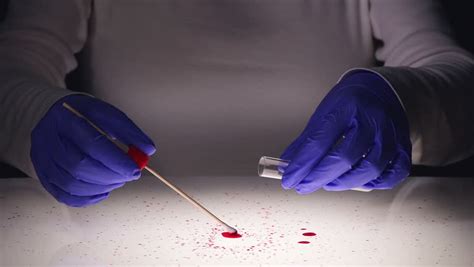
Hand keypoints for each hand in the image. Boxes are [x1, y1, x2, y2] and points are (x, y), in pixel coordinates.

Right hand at [31, 94, 155, 206]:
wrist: (56, 116)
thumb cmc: (85, 116)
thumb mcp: (107, 114)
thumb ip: (128, 131)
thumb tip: (147, 150)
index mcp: (66, 118)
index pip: (91, 143)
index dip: (116, 160)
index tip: (135, 169)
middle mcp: (47, 139)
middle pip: (78, 166)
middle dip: (110, 175)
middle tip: (129, 175)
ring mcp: (41, 158)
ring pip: (71, 184)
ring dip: (101, 187)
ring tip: (117, 179)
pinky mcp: (42, 173)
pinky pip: (64, 195)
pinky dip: (87, 198)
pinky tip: (102, 190)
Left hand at [280, 70, 410, 193]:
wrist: (382, 89)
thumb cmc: (350, 102)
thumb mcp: (324, 112)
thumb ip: (307, 140)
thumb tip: (287, 165)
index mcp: (346, 107)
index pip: (319, 141)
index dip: (302, 165)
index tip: (289, 180)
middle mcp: (371, 119)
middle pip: (345, 157)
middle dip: (319, 177)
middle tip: (304, 186)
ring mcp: (391, 133)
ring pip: (370, 168)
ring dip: (344, 183)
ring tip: (328, 184)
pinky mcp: (404, 145)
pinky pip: (395, 172)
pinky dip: (375, 183)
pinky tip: (358, 182)